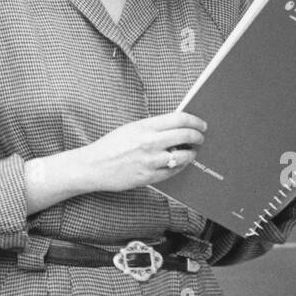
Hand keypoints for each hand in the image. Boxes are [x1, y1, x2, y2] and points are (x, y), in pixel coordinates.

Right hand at [71, 111, 206, 192]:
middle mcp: (150, 142)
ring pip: (183, 156)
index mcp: (145, 126)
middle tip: (200, 137)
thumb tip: (177, 126)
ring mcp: (150, 161)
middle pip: (185, 135)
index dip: (195, 120)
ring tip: (191, 152)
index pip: (179, 118)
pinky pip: (173, 171)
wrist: (94, 166)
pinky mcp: (149, 177)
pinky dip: (180, 166)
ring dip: (191, 154)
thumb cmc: (111, 145)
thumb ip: (153, 127)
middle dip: (197, 136)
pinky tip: (180, 163)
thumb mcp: (131, 128)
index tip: (201, 123)